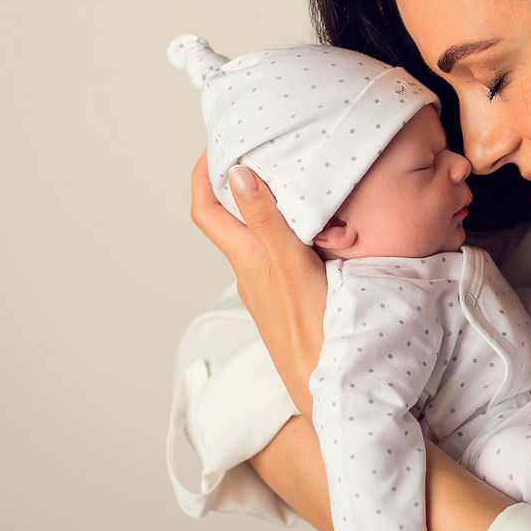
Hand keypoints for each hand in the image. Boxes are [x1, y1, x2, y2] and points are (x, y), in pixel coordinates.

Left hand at [190, 154, 327, 412]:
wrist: (328, 384)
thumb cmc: (312, 331)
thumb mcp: (290, 266)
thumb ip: (267, 221)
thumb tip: (238, 174)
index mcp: (247, 259)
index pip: (206, 210)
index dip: (201, 175)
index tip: (216, 145)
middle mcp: (252, 271)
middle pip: (229, 219)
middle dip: (234, 182)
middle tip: (255, 150)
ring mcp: (270, 286)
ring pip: (258, 236)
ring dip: (265, 205)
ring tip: (289, 178)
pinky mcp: (291, 297)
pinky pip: (281, 253)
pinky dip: (289, 230)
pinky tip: (315, 225)